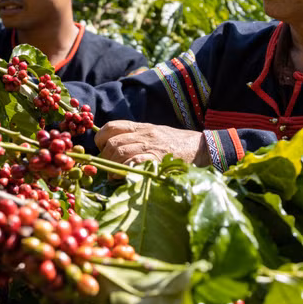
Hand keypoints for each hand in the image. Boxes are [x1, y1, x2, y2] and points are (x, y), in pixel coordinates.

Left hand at [94, 121, 210, 166]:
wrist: (201, 147)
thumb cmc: (176, 143)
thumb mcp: (154, 133)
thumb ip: (135, 138)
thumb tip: (113, 151)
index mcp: (141, 127)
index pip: (112, 126)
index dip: (101, 138)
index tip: (101, 149)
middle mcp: (144, 134)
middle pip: (113, 143)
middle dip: (105, 157)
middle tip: (107, 167)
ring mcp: (152, 146)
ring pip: (120, 152)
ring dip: (112, 166)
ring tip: (113, 175)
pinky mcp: (159, 159)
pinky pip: (136, 162)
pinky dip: (126, 170)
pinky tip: (123, 177)